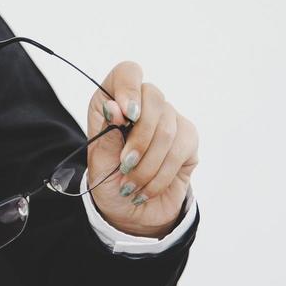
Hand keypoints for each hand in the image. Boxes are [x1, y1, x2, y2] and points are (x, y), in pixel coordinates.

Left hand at [85, 62, 198, 236]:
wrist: (130, 213)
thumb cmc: (109, 183)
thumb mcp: (98, 163)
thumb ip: (105, 135)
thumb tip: (113, 107)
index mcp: (114, 101)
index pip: (128, 72)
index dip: (129, 88)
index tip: (125, 115)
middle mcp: (144, 104)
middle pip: (154, 97)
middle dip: (140, 138)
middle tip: (125, 166)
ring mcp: (169, 119)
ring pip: (167, 128)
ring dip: (148, 164)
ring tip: (131, 185)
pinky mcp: (188, 139)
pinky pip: (181, 149)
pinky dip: (161, 174)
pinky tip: (147, 188)